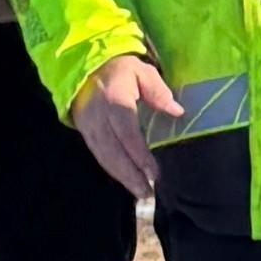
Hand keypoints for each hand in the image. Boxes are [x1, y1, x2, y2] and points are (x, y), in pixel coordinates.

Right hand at [71, 52, 180, 198]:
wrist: (84, 67)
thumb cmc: (119, 69)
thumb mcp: (142, 71)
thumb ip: (158, 91)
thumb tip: (177, 111)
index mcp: (114, 100)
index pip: (127, 132)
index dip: (139, 154)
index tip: (154, 172)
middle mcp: (98, 117)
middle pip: (113, 151)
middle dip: (130, 175)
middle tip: (147, 193)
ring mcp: (88, 126)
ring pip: (104, 156)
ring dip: (122, 177)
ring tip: (140, 193)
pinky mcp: (84, 132)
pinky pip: (98, 154)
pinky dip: (112, 169)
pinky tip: (126, 180)